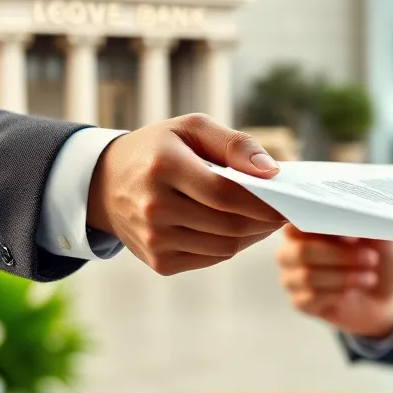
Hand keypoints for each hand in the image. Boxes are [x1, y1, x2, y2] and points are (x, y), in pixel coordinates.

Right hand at [86, 113, 286, 275]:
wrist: (105, 185)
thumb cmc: (158, 150)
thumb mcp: (191, 129)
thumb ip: (235, 144)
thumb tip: (271, 172)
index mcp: (163, 166)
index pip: (226, 193)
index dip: (263, 202)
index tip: (287, 201)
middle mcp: (154, 206)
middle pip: (230, 224)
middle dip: (264, 221)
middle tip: (283, 212)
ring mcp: (155, 239)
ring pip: (226, 246)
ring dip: (252, 235)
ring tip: (263, 219)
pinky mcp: (160, 262)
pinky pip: (211, 258)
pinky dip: (231, 245)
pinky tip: (236, 229)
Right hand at [276, 225, 392, 337]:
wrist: (385, 294)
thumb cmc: (379, 257)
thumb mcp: (381, 234)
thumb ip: (367, 221)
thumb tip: (356, 213)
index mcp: (308, 224)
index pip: (298, 219)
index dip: (324, 227)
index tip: (353, 234)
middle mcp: (293, 248)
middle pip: (301, 250)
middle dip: (339, 255)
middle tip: (371, 258)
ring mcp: (293, 276)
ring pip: (307, 276)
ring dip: (344, 277)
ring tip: (370, 277)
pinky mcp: (300, 301)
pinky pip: (311, 297)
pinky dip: (338, 294)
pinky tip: (354, 290)